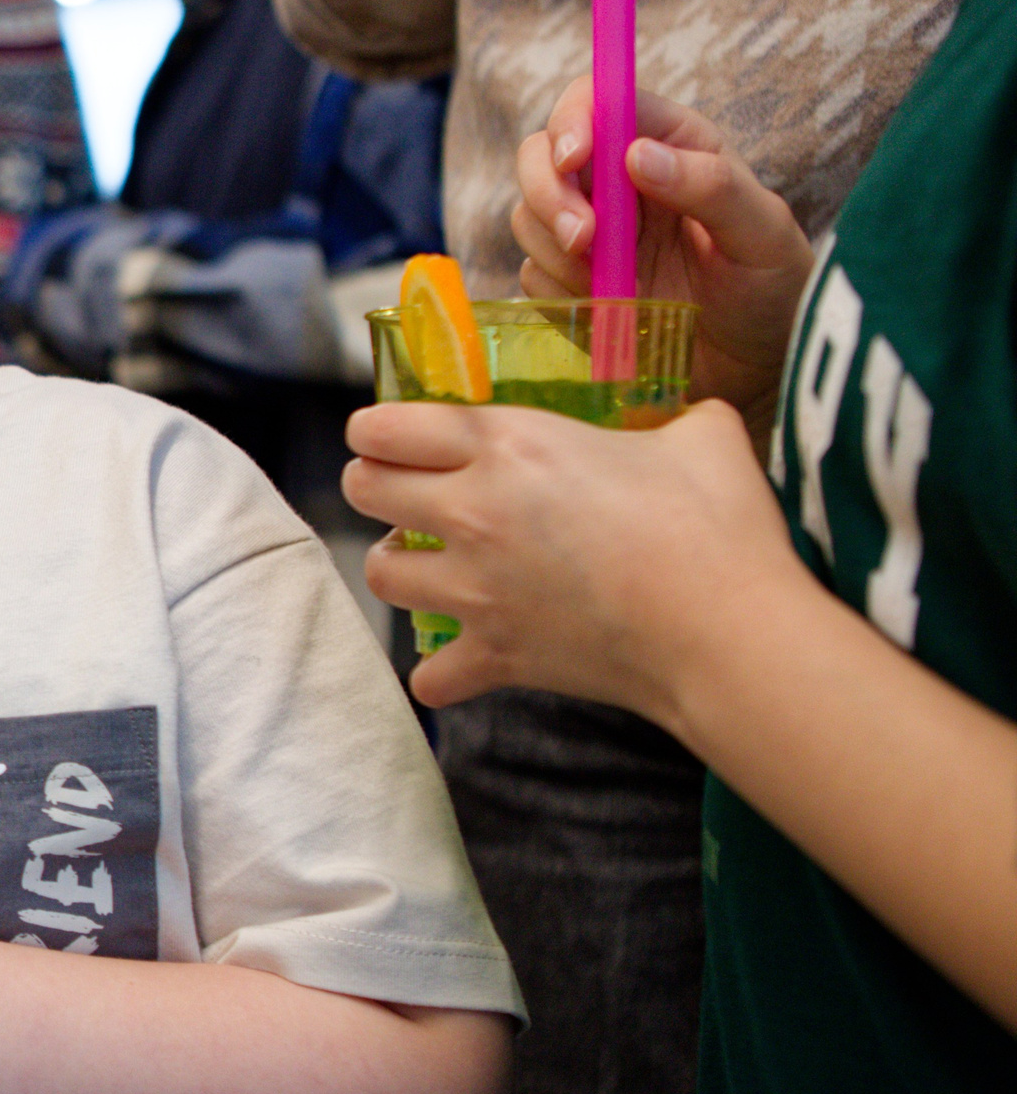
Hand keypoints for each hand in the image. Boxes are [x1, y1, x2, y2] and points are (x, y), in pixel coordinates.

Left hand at [342, 398, 812, 722]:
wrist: (728, 631)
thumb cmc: (716, 527)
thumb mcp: (704, 436)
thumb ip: (678, 418)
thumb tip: (695, 421)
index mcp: (508, 445)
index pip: (386, 428)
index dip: (376, 428)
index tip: (387, 434)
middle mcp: (472, 513)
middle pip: (363, 489)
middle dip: (375, 483)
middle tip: (405, 490)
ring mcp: (475, 590)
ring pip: (380, 574)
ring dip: (398, 564)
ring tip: (430, 562)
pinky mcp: (495, 654)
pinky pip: (430, 675)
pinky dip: (440, 671)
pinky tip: (462, 656)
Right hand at [512, 75, 814, 428]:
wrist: (757, 370)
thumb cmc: (774, 290)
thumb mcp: (762, 233)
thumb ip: (710, 186)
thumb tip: (637, 155)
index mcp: (669, 144)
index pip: (597, 102)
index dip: (573, 120)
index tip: (575, 159)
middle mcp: (619, 181)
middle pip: (540, 155)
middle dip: (548, 193)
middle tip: (583, 240)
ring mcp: (589, 233)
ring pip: (527, 216)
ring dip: (556, 252)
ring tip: (615, 288)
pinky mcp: (569, 283)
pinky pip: (532, 275)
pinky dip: (560, 294)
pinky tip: (609, 312)